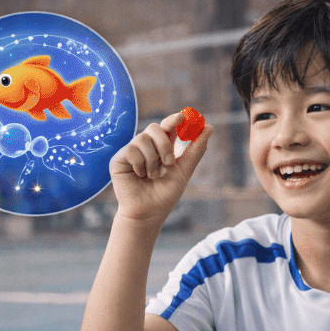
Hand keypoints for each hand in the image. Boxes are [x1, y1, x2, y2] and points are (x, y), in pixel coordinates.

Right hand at [109, 111, 211, 225]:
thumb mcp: (184, 171)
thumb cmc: (165, 195)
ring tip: (152, 176)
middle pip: (154, 128)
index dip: (173, 120)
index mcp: (160, 147)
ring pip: (143, 138)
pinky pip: (131, 149)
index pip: (167, 127)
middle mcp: (145, 146)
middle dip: (164, 144)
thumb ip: (196, 150)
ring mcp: (131, 151)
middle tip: (169, 163)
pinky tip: (139, 176)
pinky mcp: (119, 159)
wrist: (148, 213)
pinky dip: (140, 164)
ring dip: (153, 160)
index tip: (182, 117)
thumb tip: (210, 127)